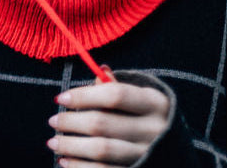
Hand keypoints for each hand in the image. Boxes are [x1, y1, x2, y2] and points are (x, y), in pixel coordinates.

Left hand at [47, 74, 170, 166]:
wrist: (174, 150)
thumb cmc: (146, 117)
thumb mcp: (139, 99)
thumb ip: (116, 87)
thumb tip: (99, 69)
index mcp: (155, 103)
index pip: (114, 95)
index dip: (83, 95)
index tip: (60, 98)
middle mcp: (155, 129)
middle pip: (102, 123)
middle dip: (70, 122)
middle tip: (52, 121)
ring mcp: (149, 154)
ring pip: (101, 149)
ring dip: (71, 146)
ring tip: (53, 142)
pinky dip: (80, 166)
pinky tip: (64, 161)